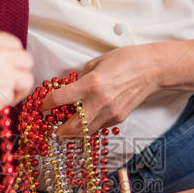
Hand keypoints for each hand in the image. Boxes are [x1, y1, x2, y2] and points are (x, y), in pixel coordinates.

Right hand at [0, 30, 33, 122]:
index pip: (15, 43)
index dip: (13, 56)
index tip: (8, 64)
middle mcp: (0, 53)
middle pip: (26, 59)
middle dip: (20, 70)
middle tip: (11, 80)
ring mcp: (6, 72)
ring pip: (28, 77)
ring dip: (20, 85)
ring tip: (7, 92)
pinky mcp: (7, 92)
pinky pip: (18, 94)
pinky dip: (12, 98)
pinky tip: (0, 101)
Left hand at [40, 45, 164, 136]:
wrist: (152, 69)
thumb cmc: (125, 60)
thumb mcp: (97, 62)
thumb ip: (80, 77)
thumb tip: (68, 86)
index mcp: (91, 84)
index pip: (59, 100)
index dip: (46, 105)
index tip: (41, 106)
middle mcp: (100, 102)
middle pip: (71, 127)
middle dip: (59, 130)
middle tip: (54, 128)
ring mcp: (110, 113)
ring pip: (85, 132)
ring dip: (74, 132)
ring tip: (68, 127)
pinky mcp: (119, 118)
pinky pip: (98, 128)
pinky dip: (89, 127)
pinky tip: (87, 120)